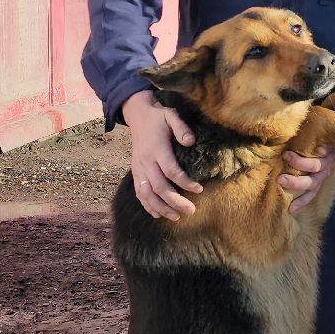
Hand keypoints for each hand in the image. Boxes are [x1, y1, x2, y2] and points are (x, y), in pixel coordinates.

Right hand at [122, 90, 202, 219]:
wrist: (138, 117)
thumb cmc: (159, 118)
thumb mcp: (171, 116)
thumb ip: (182, 128)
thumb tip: (191, 142)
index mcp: (156, 148)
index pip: (171, 170)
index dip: (185, 182)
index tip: (199, 189)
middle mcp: (146, 161)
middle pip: (159, 187)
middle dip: (175, 201)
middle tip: (191, 211)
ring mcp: (138, 169)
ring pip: (147, 194)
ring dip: (161, 208)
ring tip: (176, 217)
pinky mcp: (135, 173)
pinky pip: (139, 193)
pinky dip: (148, 206)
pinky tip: (158, 215)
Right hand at [279, 147, 334, 212]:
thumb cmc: (323, 153)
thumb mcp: (314, 165)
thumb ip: (300, 171)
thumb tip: (279, 176)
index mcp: (319, 178)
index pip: (310, 193)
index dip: (301, 201)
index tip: (290, 209)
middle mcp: (324, 172)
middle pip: (311, 183)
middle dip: (295, 183)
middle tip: (280, 179)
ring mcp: (329, 160)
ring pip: (315, 166)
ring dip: (299, 162)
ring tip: (286, 156)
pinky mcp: (333, 147)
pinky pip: (325, 149)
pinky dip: (318, 149)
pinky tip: (310, 146)